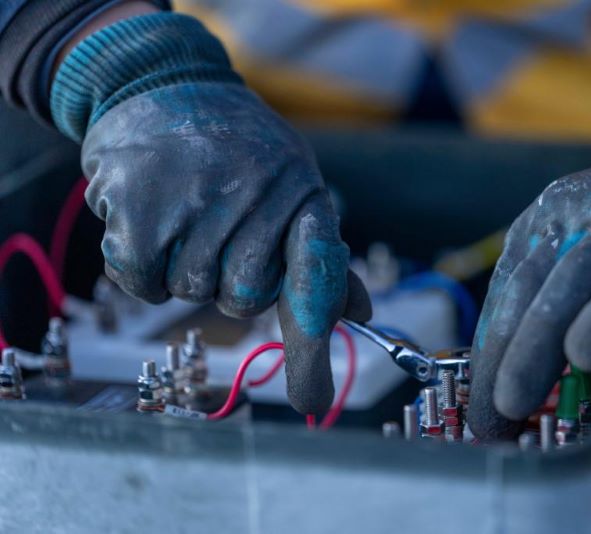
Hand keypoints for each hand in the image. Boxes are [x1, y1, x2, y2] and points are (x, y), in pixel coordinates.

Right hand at [82, 83, 370, 414]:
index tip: (312, 402)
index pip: (317, 276)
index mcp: (303, 195)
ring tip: (184, 209)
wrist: (164, 83)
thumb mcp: (292, 188)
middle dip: (229, 278)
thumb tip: (361, 313)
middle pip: (243, 300)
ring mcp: (198, 200)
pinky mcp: (140, 208)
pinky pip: (144, 284)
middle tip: (218, 226)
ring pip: (191, 291)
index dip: (314, 344)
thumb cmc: (238, 151)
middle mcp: (257, 195)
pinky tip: (149, 217)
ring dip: (184, 265)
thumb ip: (321, 255)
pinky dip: (141, 267)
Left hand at [467, 157, 590, 439]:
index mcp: (543, 222)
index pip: (504, 293)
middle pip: (525, 294)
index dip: (487, 352)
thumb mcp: (588, 249)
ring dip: (533, 353)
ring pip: (565, 291)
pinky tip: (582, 356)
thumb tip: (516, 364)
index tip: (479, 402)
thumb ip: (555, 293)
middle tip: (490, 415)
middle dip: (500, 360)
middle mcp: (572, 215)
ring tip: (515, 401)